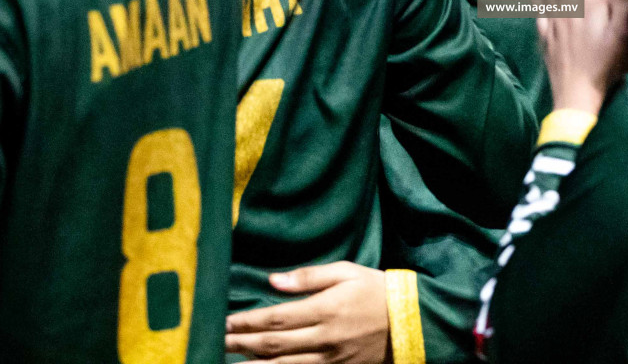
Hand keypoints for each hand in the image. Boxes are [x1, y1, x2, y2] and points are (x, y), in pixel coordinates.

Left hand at [225, 261, 389, 363]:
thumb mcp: (346, 272)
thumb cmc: (375, 290)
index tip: (226, 320)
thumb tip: (273, 281)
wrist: (410, 323)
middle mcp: (324, 338)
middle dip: (241, 343)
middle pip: (273, 344)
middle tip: (217, 340)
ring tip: (229, 360)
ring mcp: (330, 359)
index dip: (248, 321)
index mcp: (326, 309)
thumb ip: (309, 277)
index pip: (276, 317)